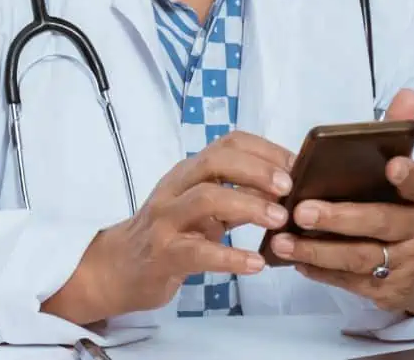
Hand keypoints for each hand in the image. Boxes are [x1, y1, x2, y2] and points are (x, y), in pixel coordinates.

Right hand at [41, 131, 294, 324]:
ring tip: (278, 221)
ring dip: (248, 206)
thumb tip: (285, 188)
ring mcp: (166, 221)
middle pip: (215, 162)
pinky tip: (256, 263)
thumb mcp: (199, 207)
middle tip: (288, 188)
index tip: (295, 166)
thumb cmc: (169, 235)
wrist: (117, 269)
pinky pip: (199, 252)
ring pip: (206, 199)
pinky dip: (231, 256)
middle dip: (256, 170)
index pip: (227, 143)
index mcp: (188, 172)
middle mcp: (175, 189)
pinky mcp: (164, 255)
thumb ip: (234, 193)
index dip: (265, 150)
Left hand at [269, 89, 413, 315]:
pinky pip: (348, 281)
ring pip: (358, 256)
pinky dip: (318, 271)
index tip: (391, 166)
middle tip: (300, 210)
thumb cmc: (399, 213)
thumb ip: (397, 136)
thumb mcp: (402, 179)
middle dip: (339, 217)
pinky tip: (292, 260)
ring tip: (281, 240)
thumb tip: (407, 93)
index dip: (407, 175)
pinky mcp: (385, 290)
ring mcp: (403, 263)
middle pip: (380, 222)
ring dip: (316, 249)